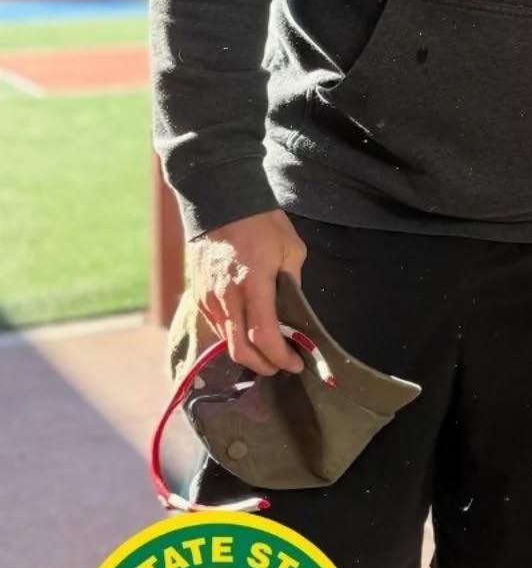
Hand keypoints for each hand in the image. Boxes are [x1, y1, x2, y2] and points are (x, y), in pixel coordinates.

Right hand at [191, 210, 306, 376]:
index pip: (264, 336)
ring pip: (227, 342)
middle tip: (282, 366)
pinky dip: (234, 338)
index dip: (281, 357)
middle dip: (264, 366)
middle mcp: (226, 297)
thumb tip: (295, 311)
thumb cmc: (261, 222)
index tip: (296, 363)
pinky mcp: (198, 296)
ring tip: (269, 352)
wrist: (219, 201)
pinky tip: (249, 334)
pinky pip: (217, 327)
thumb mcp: (290, 248)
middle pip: (241, 350)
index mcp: (253, 284)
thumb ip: (293, 283)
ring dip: (248, 354)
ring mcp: (208, 298)